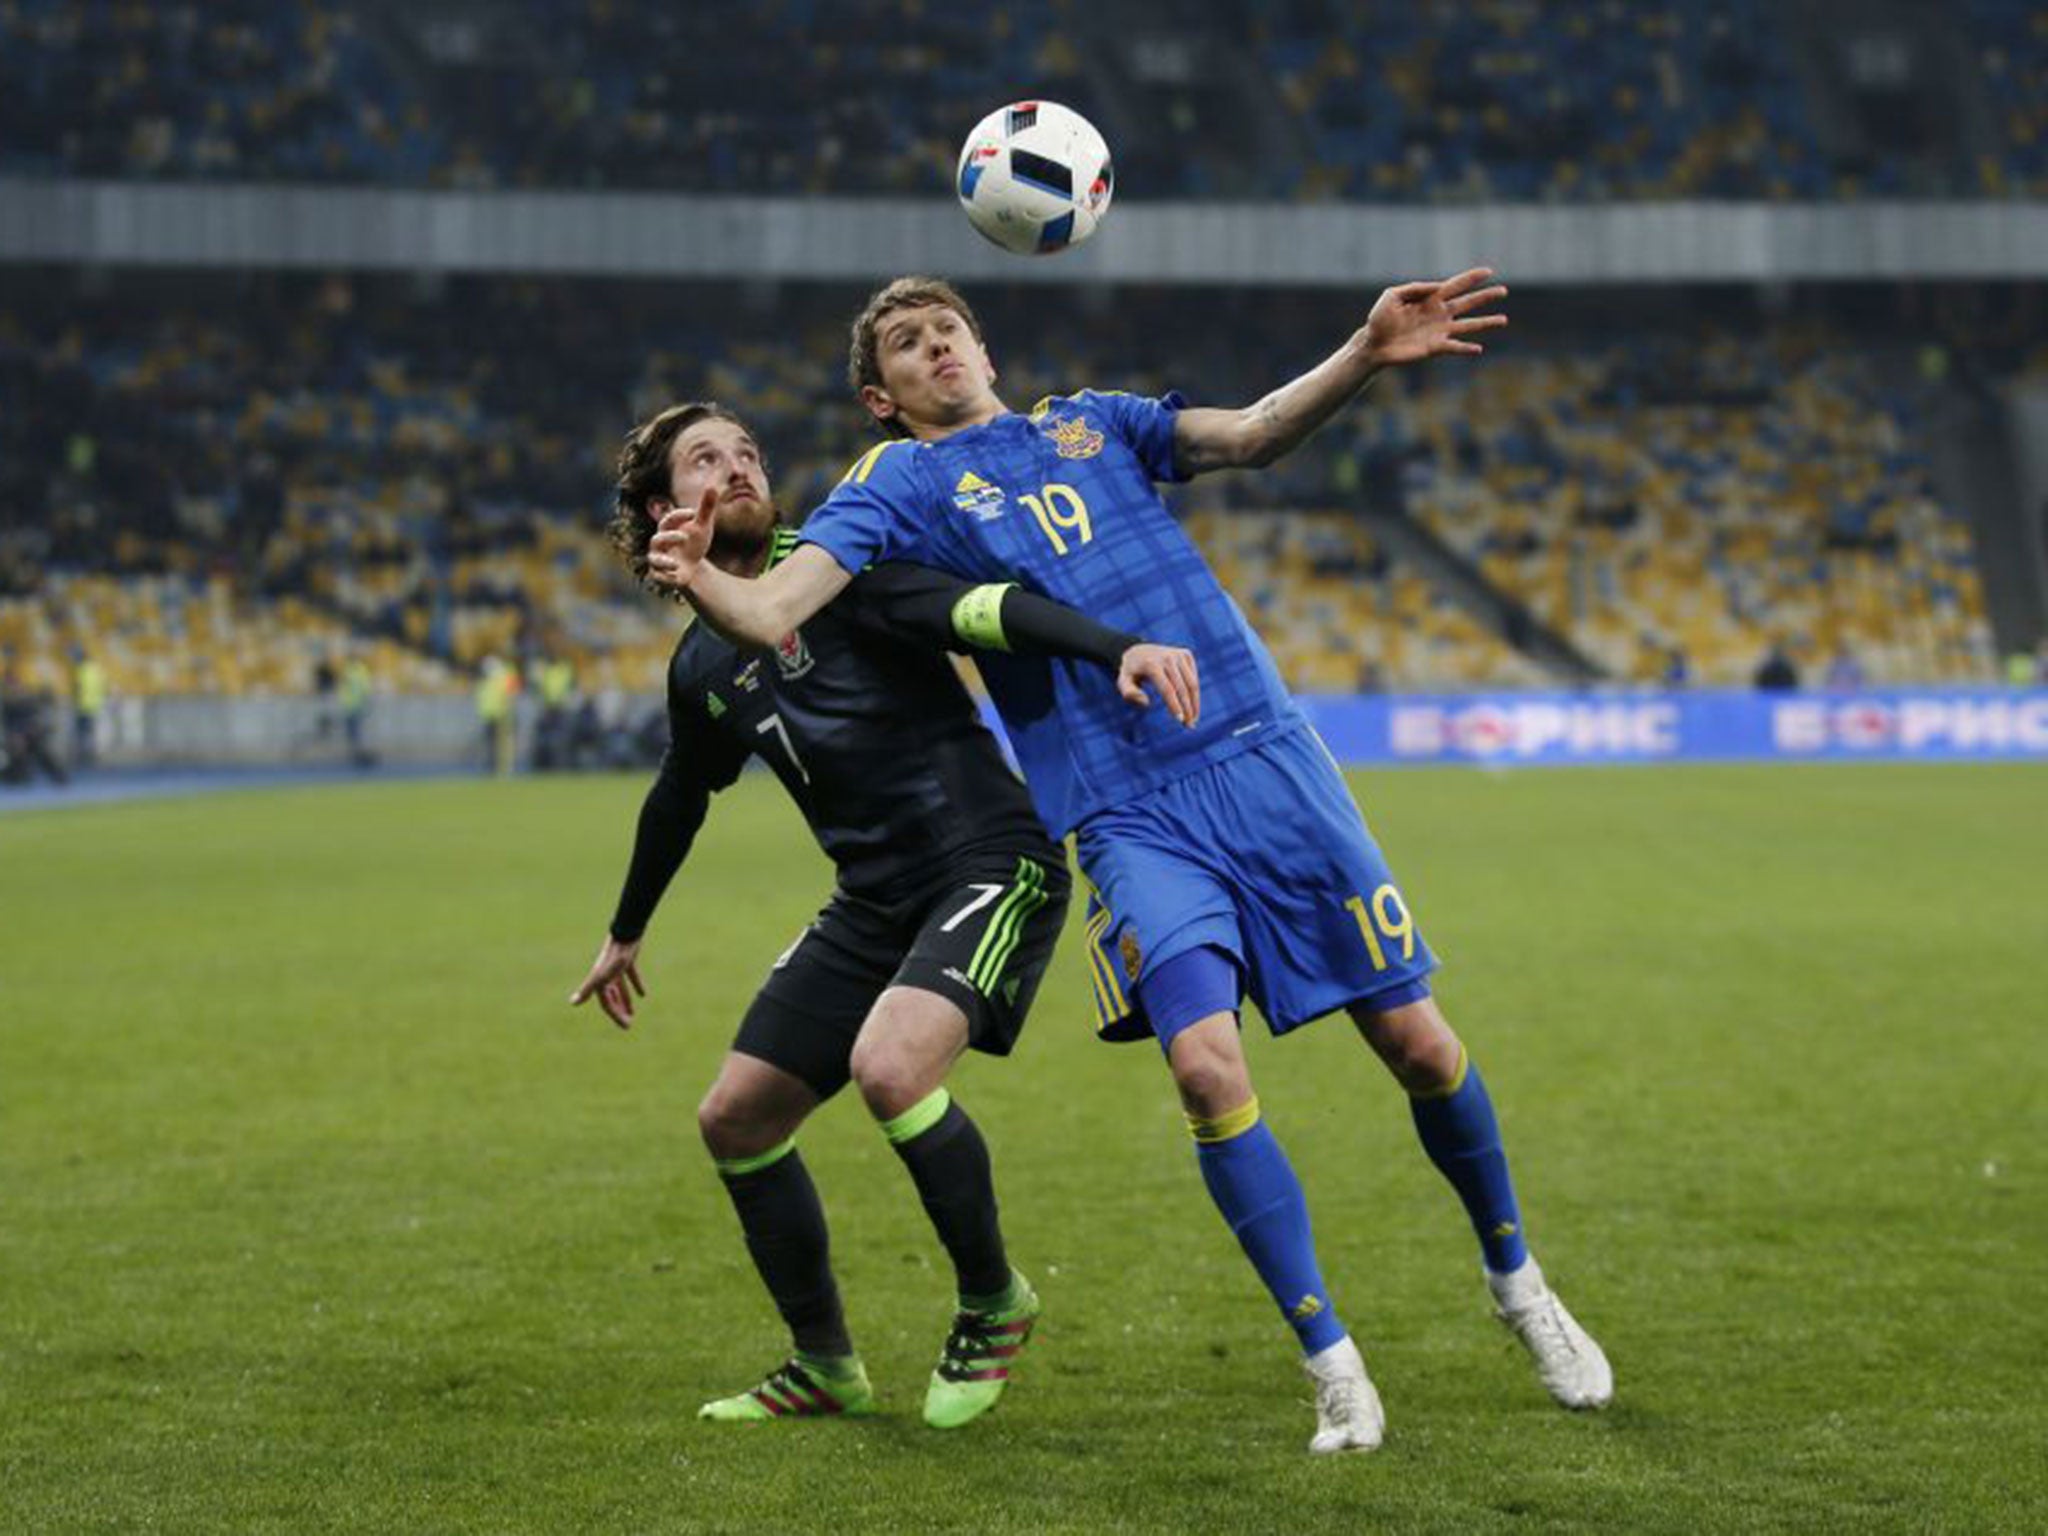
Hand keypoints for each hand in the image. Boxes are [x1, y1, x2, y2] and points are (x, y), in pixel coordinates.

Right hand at [569, 935, 646, 1029]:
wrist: (625, 933)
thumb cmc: (614, 956)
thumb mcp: (601, 975)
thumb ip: (587, 989)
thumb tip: (572, 1003)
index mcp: (600, 982)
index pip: (607, 1004)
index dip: (615, 1016)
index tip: (627, 1026)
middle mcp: (606, 976)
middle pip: (612, 998)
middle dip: (619, 1011)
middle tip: (628, 1023)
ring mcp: (616, 968)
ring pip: (620, 989)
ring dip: (625, 1001)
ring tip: (632, 1013)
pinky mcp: (627, 961)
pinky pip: (631, 976)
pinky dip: (636, 985)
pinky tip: (643, 995)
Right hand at [646, 485, 717, 589]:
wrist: (693, 566)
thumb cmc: (694, 541)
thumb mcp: (702, 525)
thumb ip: (706, 508)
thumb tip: (712, 487)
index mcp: (668, 529)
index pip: (668, 520)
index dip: (678, 515)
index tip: (693, 513)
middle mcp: (659, 544)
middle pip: (657, 539)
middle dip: (669, 538)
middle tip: (684, 536)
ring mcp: (659, 560)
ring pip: (654, 560)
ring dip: (663, 561)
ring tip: (675, 563)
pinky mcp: (660, 575)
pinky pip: (658, 577)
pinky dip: (666, 578)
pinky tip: (676, 576)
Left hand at [1116, 643, 1200, 726]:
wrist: (1137, 651)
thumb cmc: (1130, 672)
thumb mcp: (1123, 682)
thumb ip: (1129, 693)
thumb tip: (1147, 702)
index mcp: (1152, 664)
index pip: (1168, 689)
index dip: (1175, 705)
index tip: (1180, 720)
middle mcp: (1167, 657)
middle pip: (1183, 688)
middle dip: (1187, 708)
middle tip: (1189, 725)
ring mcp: (1178, 654)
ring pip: (1192, 683)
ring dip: (1195, 703)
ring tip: (1193, 719)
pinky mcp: (1186, 654)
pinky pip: (1193, 677)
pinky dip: (1194, 693)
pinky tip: (1192, 706)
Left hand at [1361, 267, 1507, 366]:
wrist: (1373, 344)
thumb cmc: (1380, 319)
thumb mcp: (1393, 295)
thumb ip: (1415, 288)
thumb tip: (1438, 286)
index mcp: (1430, 299)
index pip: (1455, 286)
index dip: (1471, 278)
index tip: (1489, 271)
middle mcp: (1439, 314)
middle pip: (1467, 303)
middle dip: (1485, 297)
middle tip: (1503, 290)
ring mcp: (1439, 331)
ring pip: (1468, 326)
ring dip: (1486, 323)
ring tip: (1504, 320)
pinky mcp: (1434, 348)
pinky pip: (1454, 347)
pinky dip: (1465, 348)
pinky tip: (1478, 348)